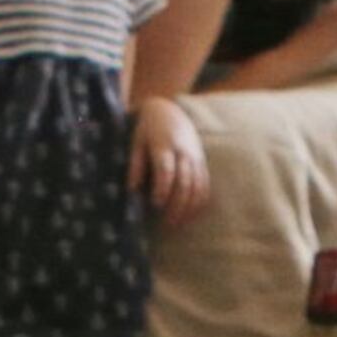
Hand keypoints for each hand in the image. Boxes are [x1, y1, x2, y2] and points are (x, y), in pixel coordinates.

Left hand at [131, 95, 210, 223]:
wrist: (169, 111)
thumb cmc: (148, 129)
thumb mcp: (136, 141)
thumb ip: (135, 164)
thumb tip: (131, 189)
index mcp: (164, 145)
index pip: (166, 170)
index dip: (162, 189)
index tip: (155, 205)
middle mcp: (184, 152)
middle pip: (184, 183)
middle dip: (176, 206)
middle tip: (166, 225)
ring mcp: (195, 158)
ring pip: (197, 187)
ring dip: (189, 209)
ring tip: (178, 225)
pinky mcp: (202, 163)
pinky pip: (205, 185)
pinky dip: (199, 202)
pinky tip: (191, 216)